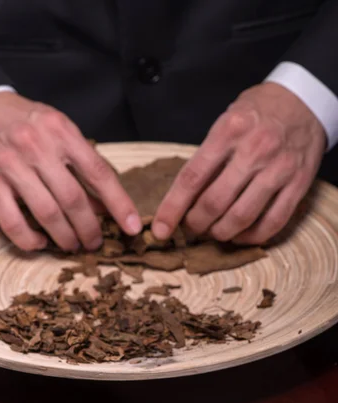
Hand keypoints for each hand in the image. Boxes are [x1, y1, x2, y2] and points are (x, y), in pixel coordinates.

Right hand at [0, 92, 141, 251]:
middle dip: (89, 228)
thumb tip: (104, 204)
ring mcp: (11, 166)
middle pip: (73, 199)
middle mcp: (37, 147)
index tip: (131, 226)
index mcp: (61, 132)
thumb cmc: (27, 123)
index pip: (98, 173)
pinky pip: (12, 222)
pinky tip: (40, 243)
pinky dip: (29, 240)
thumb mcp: (60, 131)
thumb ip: (83, 164)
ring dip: (64, 237)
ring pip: (46, 214)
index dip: (119, 204)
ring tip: (72, 246)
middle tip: (94, 242)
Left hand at [152, 82, 325, 244]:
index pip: (192, 178)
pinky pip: (273, 222)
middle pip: (214, 203)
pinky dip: (252, 237)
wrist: (304, 101)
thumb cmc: (258, 113)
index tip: (160, 229)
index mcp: (229, 131)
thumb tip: (184, 198)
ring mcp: (279, 169)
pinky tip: (241, 235)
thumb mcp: (226, 121)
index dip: (172, 208)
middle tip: (192, 227)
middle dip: (196, 223)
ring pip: (241, 217)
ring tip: (215, 231)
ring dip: (222, 233)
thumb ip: (208, 156)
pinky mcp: (299, 184)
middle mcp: (255, 150)